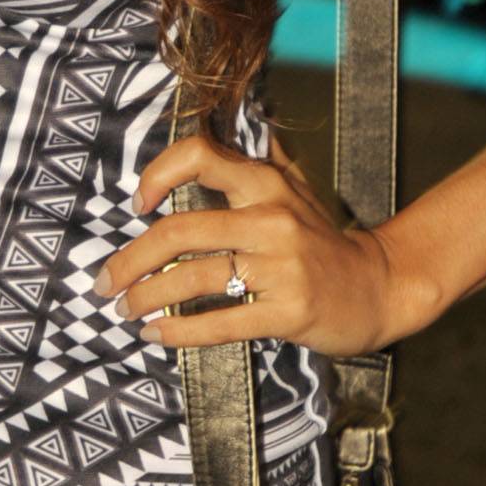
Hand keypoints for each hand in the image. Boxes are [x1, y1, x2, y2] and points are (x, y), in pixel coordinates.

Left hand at [95, 130, 428, 357]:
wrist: (380, 287)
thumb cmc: (321, 243)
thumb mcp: (292, 193)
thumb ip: (245, 173)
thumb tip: (191, 152)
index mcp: (266, 184)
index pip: (201, 156)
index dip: (159, 173)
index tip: (137, 203)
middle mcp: (271, 218)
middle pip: (179, 230)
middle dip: (131, 260)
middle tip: (105, 281)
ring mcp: (282, 266)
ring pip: (193, 277)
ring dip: (147, 297)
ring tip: (125, 310)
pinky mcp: (288, 310)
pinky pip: (221, 321)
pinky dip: (180, 330)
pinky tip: (157, 333)